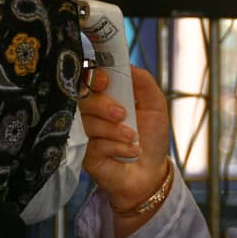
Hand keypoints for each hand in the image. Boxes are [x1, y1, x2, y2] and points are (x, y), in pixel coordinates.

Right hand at [80, 66, 170, 234]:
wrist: (151, 172)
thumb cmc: (151, 137)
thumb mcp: (155, 105)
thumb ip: (144, 82)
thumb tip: (128, 65)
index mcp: (105, 95)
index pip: (87, 77)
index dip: (92, 76)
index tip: (105, 82)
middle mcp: (90, 112)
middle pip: (81, 98)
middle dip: (103, 105)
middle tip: (122, 115)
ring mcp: (84, 133)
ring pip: (88, 122)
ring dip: (115, 130)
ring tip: (133, 138)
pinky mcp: (83, 155)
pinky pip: (94, 144)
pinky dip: (117, 147)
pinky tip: (129, 152)